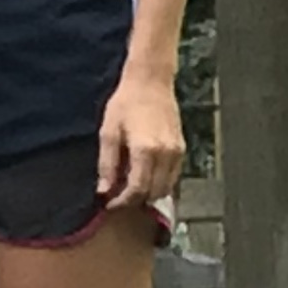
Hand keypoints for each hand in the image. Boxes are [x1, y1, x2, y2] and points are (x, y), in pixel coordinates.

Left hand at [97, 72, 186, 208]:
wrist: (150, 83)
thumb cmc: (125, 104)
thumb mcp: (109, 132)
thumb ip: (107, 164)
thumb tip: (104, 190)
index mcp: (146, 151)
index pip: (137, 189)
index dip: (123, 201)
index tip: (109, 204)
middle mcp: (166, 155)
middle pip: (154, 192)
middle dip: (135, 200)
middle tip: (117, 198)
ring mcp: (178, 153)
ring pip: (166, 187)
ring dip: (148, 193)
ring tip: (128, 188)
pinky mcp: (182, 149)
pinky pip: (172, 176)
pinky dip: (159, 182)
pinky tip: (143, 176)